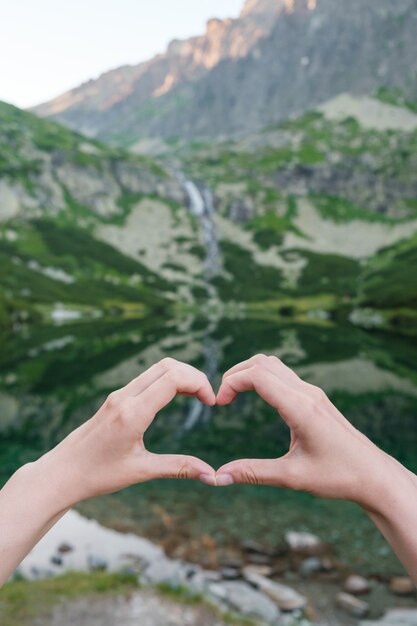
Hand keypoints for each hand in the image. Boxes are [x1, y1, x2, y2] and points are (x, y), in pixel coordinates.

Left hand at [37, 358, 216, 508]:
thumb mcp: (141, 472)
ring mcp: (118, 395)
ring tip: (198, 397)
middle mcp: (125, 397)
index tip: (212, 403)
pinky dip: (168, 381)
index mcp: (132, 413)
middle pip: (168, 365)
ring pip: (157, 369)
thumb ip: (178, 467)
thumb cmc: (97, 475)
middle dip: (194, 375)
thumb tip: (211, 475)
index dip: (199, 383)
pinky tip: (177, 398)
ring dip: (181, 376)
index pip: (172, 378)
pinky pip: (147, 378)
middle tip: (209, 397)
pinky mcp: (116, 399)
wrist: (62, 473)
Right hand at [215, 354, 392, 508]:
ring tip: (233, 395)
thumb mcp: (292, 478)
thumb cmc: (338, 477)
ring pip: (274, 365)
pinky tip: (256, 398)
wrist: (374, 475)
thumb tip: (218, 477)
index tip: (219, 404)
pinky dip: (263, 378)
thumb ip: (253, 473)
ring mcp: (313, 394)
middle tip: (221, 398)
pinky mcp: (315, 399)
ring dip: (249, 373)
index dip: (231, 383)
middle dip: (236, 373)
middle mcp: (307, 394)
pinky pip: (284, 375)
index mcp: (300, 408)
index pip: (258, 375)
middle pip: (263, 362)